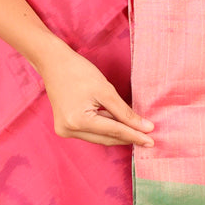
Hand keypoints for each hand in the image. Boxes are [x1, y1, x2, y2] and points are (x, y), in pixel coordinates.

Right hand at [38, 43, 153, 148]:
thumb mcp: (106, 90)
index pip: (114, 131)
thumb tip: (145, 128)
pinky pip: (91, 132)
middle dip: (127, 137)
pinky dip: (105, 128)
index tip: (151, 141)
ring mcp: (64, 130)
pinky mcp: (64, 127)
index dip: (134, 135)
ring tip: (136, 130)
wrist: (53, 63)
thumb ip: (125, 112)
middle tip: (148, 139)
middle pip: (106, 138)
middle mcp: (69, 130)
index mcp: (78, 121)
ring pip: (99, 137)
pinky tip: (117, 123)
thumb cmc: (79, 72)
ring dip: (117, 133)